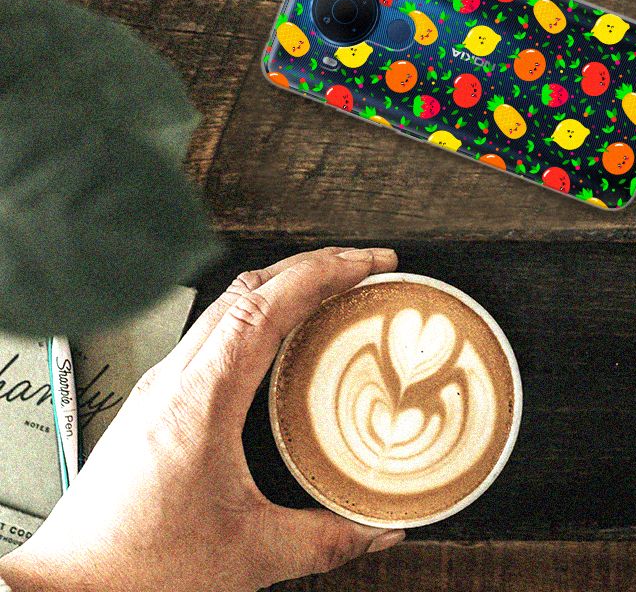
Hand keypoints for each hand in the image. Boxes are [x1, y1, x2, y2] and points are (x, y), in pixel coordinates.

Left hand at [0, 247, 402, 591]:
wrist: (69, 589)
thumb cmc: (137, 568)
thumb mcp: (250, 554)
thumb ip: (326, 540)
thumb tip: (379, 529)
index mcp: (201, 397)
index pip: (267, 305)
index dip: (323, 272)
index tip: (366, 263)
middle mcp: (176, 378)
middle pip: (249, 287)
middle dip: (313, 265)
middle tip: (362, 266)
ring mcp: (161, 383)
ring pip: (227, 304)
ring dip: (283, 285)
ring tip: (329, 290)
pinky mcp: (155, 400)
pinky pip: (214, 332)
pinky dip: (257, 314)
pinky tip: (279, 338)